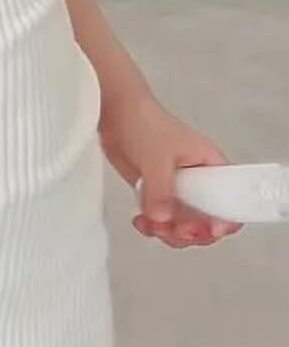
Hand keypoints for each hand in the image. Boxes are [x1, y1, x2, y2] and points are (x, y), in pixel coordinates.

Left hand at [100, 92, 241, 248]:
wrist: (115, 113)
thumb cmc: (144, 124)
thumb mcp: (157, 157)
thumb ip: (161, 189)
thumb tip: (163, 218)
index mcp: (211, 167)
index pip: (231, 202)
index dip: (224, 221)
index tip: (208, 230)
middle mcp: (199, 182)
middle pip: (207, 222)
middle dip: (192, 233)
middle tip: (174, 230)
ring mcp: (177, 190)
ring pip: (183, 226)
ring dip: (169, 234)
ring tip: (152, 225)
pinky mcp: (156, 194)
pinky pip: (162, 221)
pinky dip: (153, 227)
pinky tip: (140, 222)